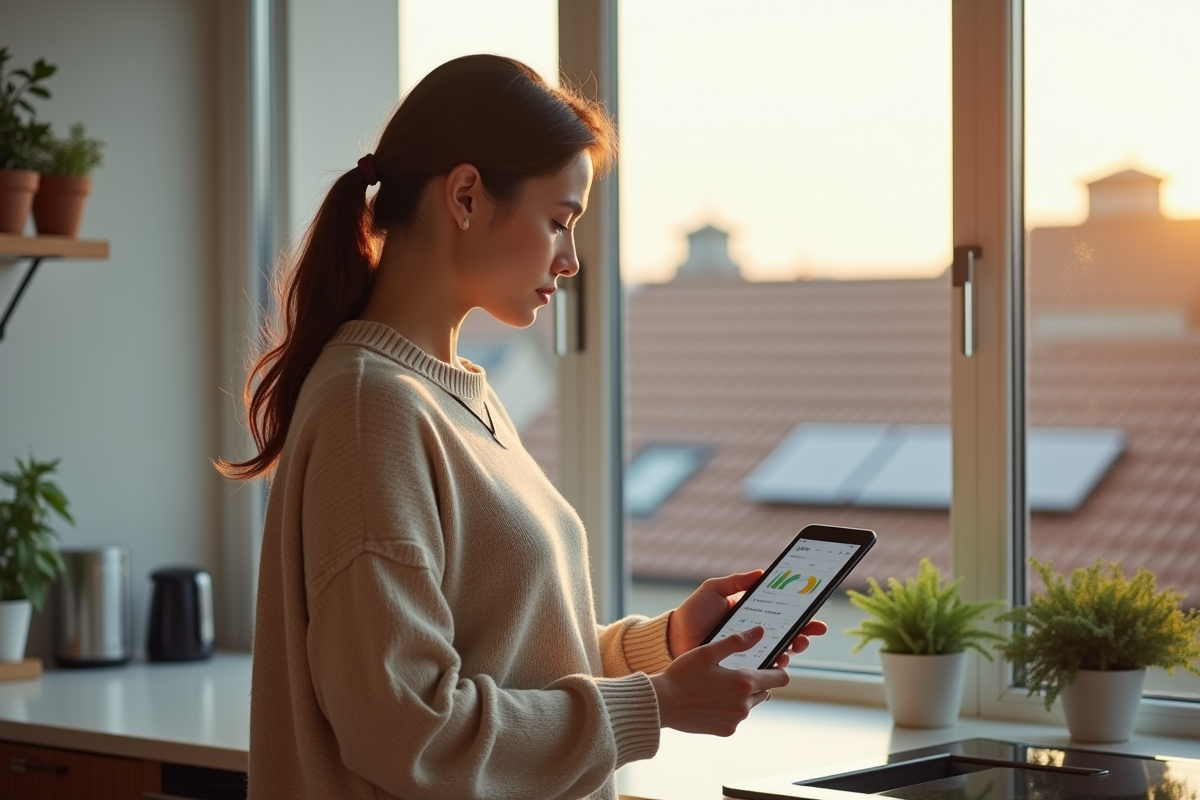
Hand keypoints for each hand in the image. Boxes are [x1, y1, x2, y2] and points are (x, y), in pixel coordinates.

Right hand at [649, 626, 789, 736]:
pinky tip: (711, 700)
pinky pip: (736, 716)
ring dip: (742, 695)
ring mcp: (736, 720)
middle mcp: (745, 704)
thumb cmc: (683, 674)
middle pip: (766, 691)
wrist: (662, 704)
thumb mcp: (708, 651)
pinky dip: (729, 708)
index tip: (769, 664)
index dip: (778, 670)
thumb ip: (737, 641)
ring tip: (718, 686)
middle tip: (734, 671)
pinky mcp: (726, 730)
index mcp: (744, 682)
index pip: (781, 678)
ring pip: (751, 704)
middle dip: (756, 681)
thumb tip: (761, 631)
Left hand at [668, 571, 829, 658]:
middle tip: (808, 634)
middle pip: (787, 634)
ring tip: (795, 645)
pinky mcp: (740, 667)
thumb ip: (735, 582)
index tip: (814, 615)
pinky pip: (762, 669)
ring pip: (780, 652)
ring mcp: (749, 652)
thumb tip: (761, 572)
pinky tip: (778, 661)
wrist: (673, 639)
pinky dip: (774, 666)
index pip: (783, 613)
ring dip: (792, 649)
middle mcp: (754, 634)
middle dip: (803, 634)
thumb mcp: (713, 590)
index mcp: (752, 614)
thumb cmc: (693, 613)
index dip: (801, 615)